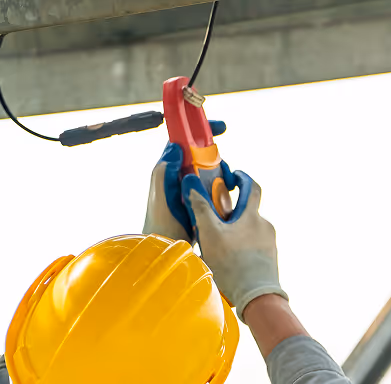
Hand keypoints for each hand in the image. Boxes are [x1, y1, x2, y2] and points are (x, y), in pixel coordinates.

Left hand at [142, 122, 226, 241]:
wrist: (167, 249)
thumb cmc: (160, 223)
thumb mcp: (161, 192)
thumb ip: (165, 168)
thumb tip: (177, 147)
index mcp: (169, 168)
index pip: (185, 139)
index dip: (202, 129)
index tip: (222, 127)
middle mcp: (180, 176)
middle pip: (203, 156)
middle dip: (218, 158)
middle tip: (226, 172)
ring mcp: (192, 190)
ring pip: (212, 173)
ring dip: (224, 176)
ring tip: (230, 187)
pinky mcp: (201, 204)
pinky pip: (217, 190)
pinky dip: (225, 191)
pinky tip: (229, 198)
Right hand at [186, 173, 287, 318]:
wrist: (258, 299)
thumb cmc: (234, 266)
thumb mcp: (210, 234)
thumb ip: (200, 208)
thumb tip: (190, 184)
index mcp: (253, 217)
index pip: (251, 186)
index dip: (241, 177)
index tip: (231, 177)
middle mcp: (265, 227)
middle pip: (248, 212)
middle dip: (231, 212)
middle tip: (215, 219)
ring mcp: (270, 245)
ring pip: (250, 231)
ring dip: (235, 233)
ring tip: (218, 246)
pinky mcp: (270, 261)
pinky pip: (254, 248)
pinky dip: (242, 248)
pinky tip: (230, 262)